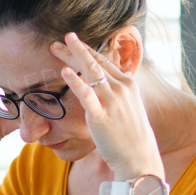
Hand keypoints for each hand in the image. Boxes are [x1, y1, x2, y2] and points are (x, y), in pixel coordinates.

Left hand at [50, 33, 163, 181]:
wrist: (139, 157)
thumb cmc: (131, 135)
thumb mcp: (130, 106)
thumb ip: (121, 91)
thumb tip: (119, 77)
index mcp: (128, 84)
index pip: (106, 61)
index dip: (89, 50)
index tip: (76, 42)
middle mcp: (121, 88)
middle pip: (96, 62)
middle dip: (78, 47)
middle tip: (64, 36)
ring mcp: (112, 101)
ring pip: (90, 72)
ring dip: (72, 56)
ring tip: (56, 46)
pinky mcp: (101, 115)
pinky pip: (86, 94)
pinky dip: (75, 81)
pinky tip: (64, 71)